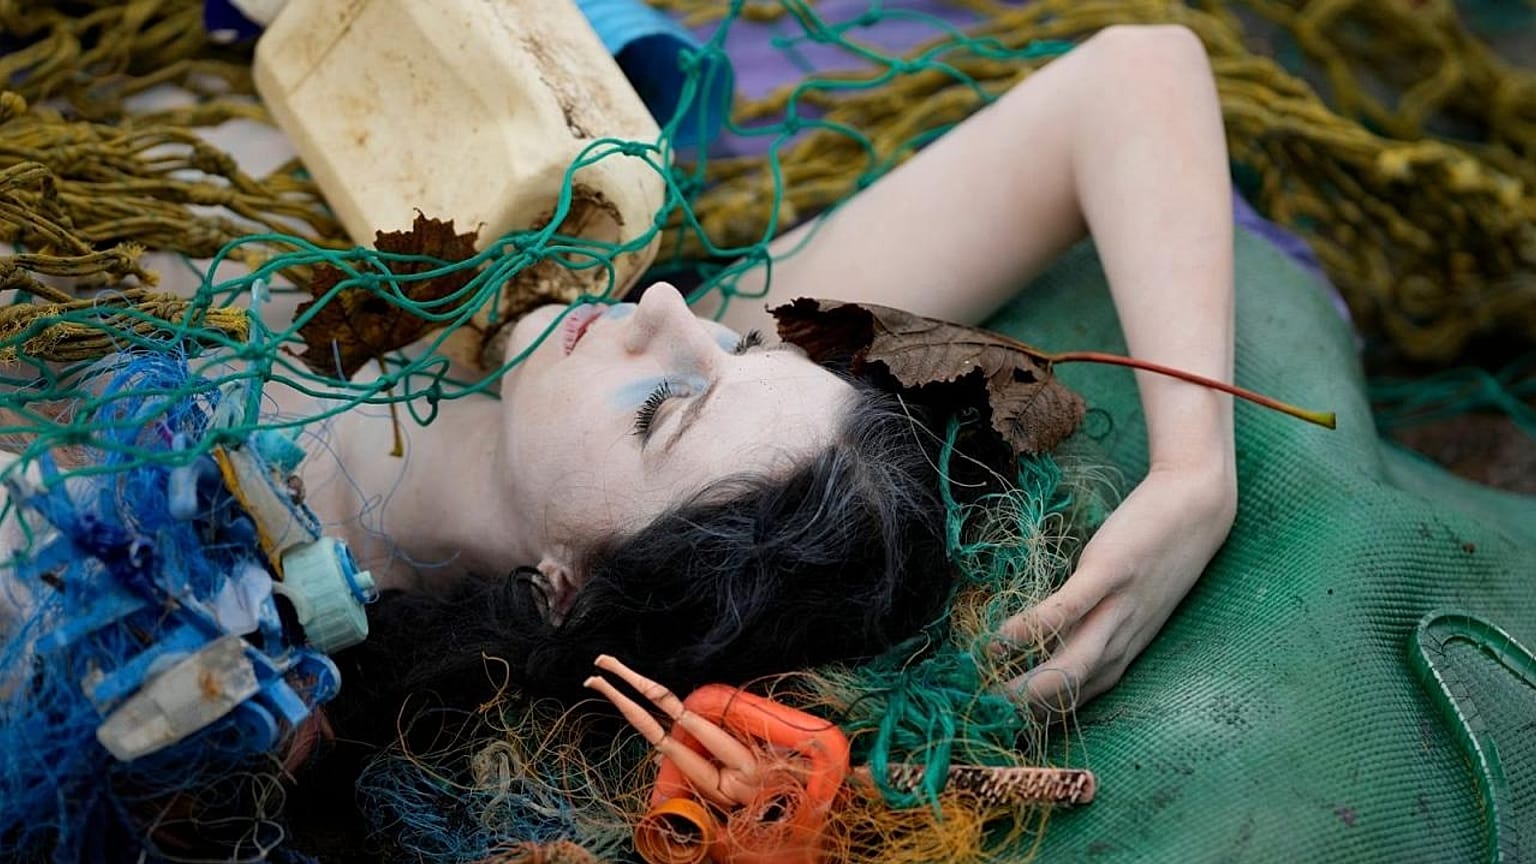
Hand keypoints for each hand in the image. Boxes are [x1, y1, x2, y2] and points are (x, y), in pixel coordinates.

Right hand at [997, 461, 1235, 717]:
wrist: (1199, 506)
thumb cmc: (1161, 553)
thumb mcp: (1132, 603)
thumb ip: (1097, 624)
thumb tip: (1044, 638)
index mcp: (1125, 650)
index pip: (1078, 699)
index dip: (1038, 715)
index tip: (1000, 720)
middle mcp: (1124, 639)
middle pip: (1073, 692)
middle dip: (1027, 710)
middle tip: (985, 713)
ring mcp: (1119, 607)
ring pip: (1074, 664)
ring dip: (1031, 685)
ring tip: (991, 690)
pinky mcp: (1111, 571)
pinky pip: (1068, 609)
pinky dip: (1034, 628)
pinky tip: (1003, 636)